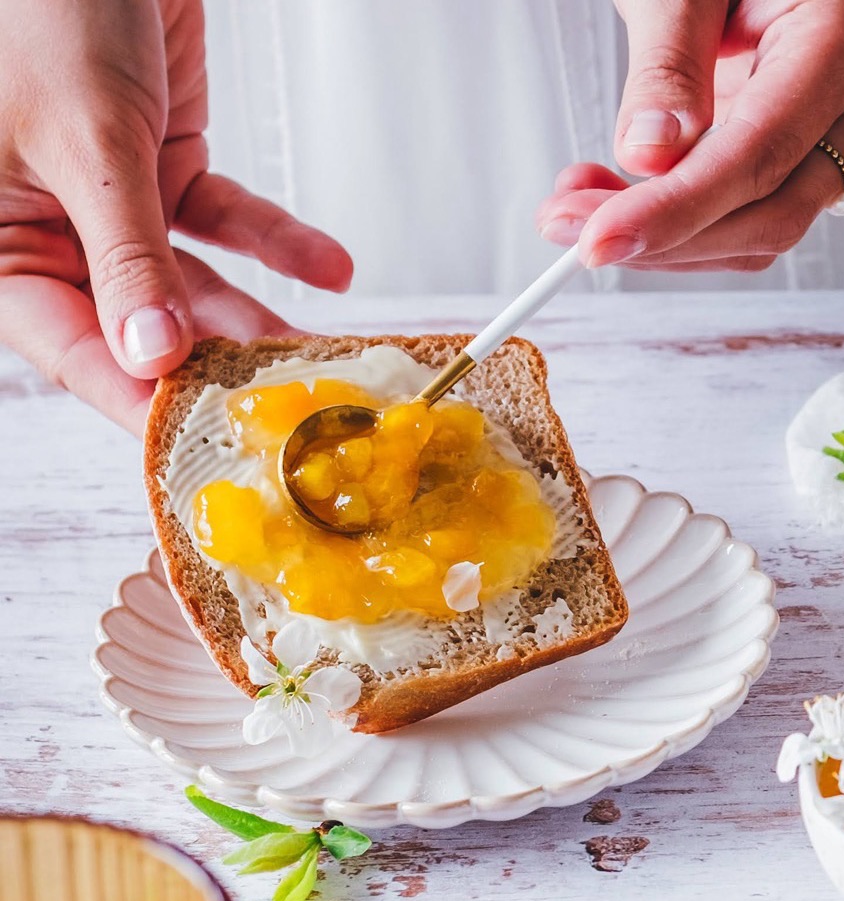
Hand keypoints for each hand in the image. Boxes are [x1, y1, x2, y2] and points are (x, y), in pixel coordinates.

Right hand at [0, 0, 352, 431]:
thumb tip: (153, 354)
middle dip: (219, 367)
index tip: (212, 443)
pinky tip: (328, 267)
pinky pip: (224, 220)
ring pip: (192, 286)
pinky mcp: (158, 167)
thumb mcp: (87, 141)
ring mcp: (107, 206)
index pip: (75, 353)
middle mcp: (46, 234)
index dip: (145, 403)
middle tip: (290, 409)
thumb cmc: (44, 9)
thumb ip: (126, 254)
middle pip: (141, 329)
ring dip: (259, 317)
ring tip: (321, 358)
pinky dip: (277, 241)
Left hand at [536, 0, 843, 271]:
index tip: (604, 237)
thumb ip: (670, 62)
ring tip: (583, 205)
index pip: (762, 153)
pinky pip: (750, 207)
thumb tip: (650, 154)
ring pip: (762, 225)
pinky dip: (683, 218)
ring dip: (669, 238)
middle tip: (571, 228)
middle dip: (668, 237)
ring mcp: (836, 122)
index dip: (681, 208)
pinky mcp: (802, 142)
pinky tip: (620, 195)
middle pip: (774, 211)